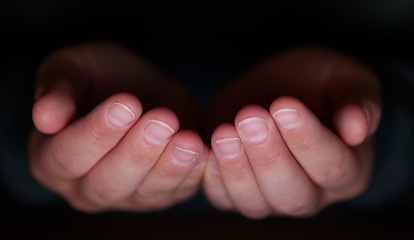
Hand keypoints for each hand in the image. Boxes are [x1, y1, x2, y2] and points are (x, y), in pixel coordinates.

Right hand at [28, 43, 206, 212]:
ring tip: (189, 140)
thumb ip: (57, 89)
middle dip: (137, 153)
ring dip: (169, 167)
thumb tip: (44, 117)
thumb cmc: (98, 78)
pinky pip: (175, 191)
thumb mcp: (72, 69)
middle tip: (162, 120)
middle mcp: (85, 187)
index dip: (97, 133)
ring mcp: (125, 195)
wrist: (135, 88)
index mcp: (51, 159)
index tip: (126, 105)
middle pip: (107, 183)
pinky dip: (192, 174)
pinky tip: (204, 153)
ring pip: (145, 193)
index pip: (68, 155)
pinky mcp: (158, 193)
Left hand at [203, 46, 380, 217]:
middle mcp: (311, 193)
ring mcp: (271, 197)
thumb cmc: (316, 83)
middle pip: (292, 194)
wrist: (278, 86)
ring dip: (237, 169)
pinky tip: (206, 149)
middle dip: (268, 156)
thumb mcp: (346, 80)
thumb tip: (358, 128)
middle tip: (251, 117)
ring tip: (224, 133)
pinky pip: (223, 198)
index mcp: (348, 170)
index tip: (285, 106)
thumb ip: (358, 101)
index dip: (308, 139)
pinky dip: (212, 178)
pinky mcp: (237, 190)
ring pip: (255, 202)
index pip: (332, 167)